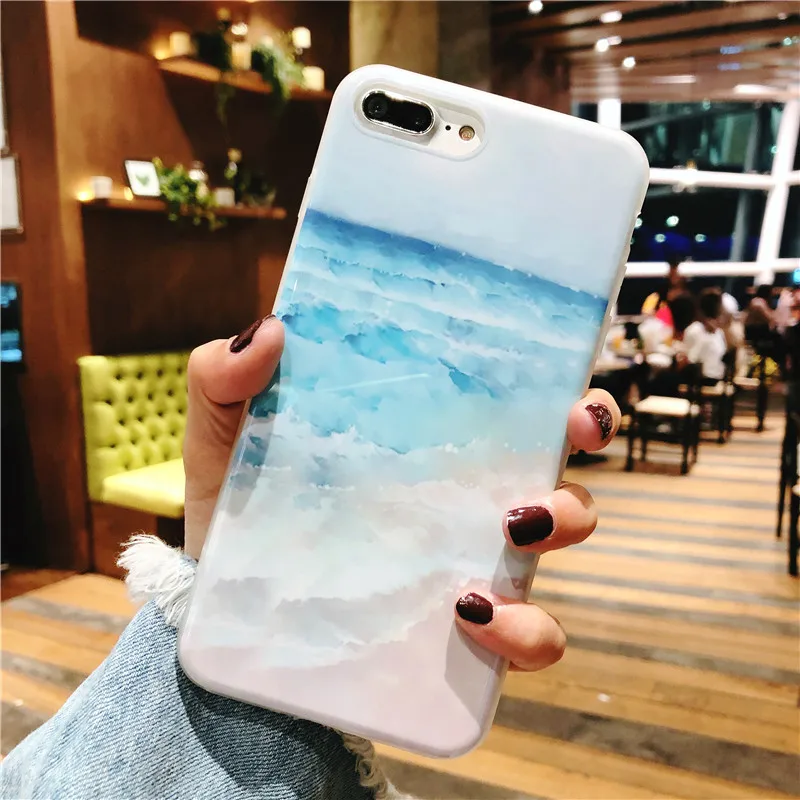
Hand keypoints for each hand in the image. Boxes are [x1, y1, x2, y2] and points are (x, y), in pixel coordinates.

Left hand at [183, 317, 619, 671]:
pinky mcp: (460, 631)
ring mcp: (470, 561)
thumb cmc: (237, 500)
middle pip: (561, 468)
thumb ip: (226, 375)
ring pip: (561, 543)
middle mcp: (464, 497)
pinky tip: (470, 614)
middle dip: (584, 453)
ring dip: (563, 526)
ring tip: (506, 532)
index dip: (568, 397)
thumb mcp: (223, 430)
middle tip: (564, 440)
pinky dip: (522, 631)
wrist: (221, 601)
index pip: (518, 408)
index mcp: (429, 441)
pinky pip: (527, 639)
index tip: (571, 397)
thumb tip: (277, 328)